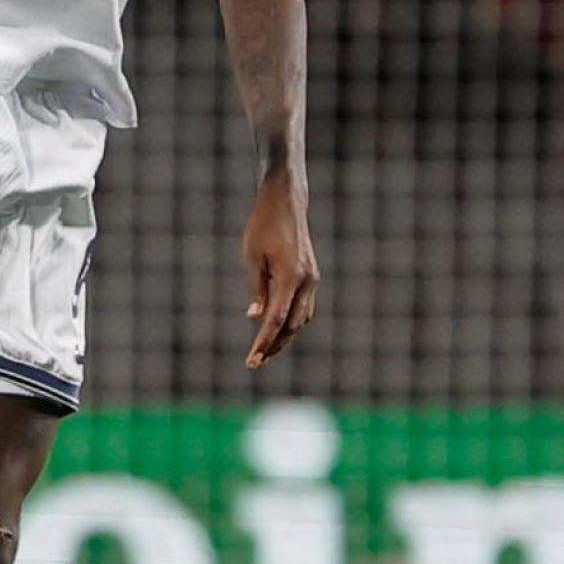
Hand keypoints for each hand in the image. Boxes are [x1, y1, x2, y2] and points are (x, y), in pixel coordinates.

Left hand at [241, 174, 318, 368]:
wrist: (285, 201)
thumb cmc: (263, 225)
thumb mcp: (252, 255)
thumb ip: (256, 288)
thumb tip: (255, 318)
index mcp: (290, 277)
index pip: (275, 320)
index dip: (263, 343)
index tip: (252, 361)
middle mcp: (306, 281)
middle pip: (291, 326)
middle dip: (275, 346)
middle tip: (255, 362)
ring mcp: (312, 279)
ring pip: (301, 319)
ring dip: (285, 336)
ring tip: (265, 351)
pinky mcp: (312, 275)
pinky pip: (305, 307)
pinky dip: (292, 321)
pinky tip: (279, 329)